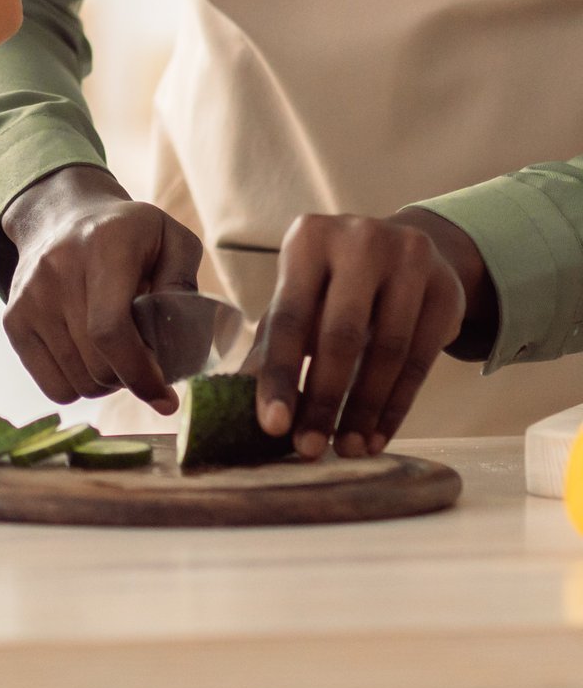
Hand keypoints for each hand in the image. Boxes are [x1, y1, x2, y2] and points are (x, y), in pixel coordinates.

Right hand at [0, 164, 203, 411]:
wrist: (62, 215)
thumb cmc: (129, 235)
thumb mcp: (172, 239)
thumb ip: (183, 283)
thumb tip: (179, 339)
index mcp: (104, 246)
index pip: (110, 330)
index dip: (139, 374)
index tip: (165, 397)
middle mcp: (57, 269)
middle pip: (95, 364)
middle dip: (130, 379)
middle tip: (146, 363)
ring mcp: (29, 296)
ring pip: (77, 382)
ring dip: (105, 383)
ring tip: (116, 353)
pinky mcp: (13, 318)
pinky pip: (54, 387)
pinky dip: (78, 385)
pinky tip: (89, 358)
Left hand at [252, 211, 469, 458]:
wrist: (407, 252)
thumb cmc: (335, 282)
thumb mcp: (301, 296)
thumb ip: (274, 342)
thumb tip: (241, 400)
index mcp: (309, 238)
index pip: (290, 317)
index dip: (280, 376)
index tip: (273, 427)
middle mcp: (359, 240)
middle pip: (341, 335)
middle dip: (324, 400)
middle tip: (310, 449)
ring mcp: (409, 260)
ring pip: (386, 351)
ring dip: (364, 410)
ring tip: (347, 448)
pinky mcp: (446, 290)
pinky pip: (420, 360)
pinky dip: (396, 405)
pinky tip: (377, 435)